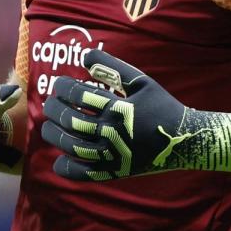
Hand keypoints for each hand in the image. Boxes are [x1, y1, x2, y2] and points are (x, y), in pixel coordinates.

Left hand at [41, 50, 230, 181]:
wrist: (183, 139)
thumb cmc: (160, 105)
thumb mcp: (141, 81)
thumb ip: (113, 67)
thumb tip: (85, 56)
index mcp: (119, 108)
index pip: (78, 95)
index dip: (63, 87)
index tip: (60, 84)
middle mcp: (113, 133)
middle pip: (70, 120)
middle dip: (53, 109)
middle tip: (49, 103)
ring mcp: (113, 155)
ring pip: (72, 146)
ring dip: (53, 135)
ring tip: (47, 126)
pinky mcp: (115, 171)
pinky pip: (84, 174)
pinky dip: (67, 168)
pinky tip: (59, 159)